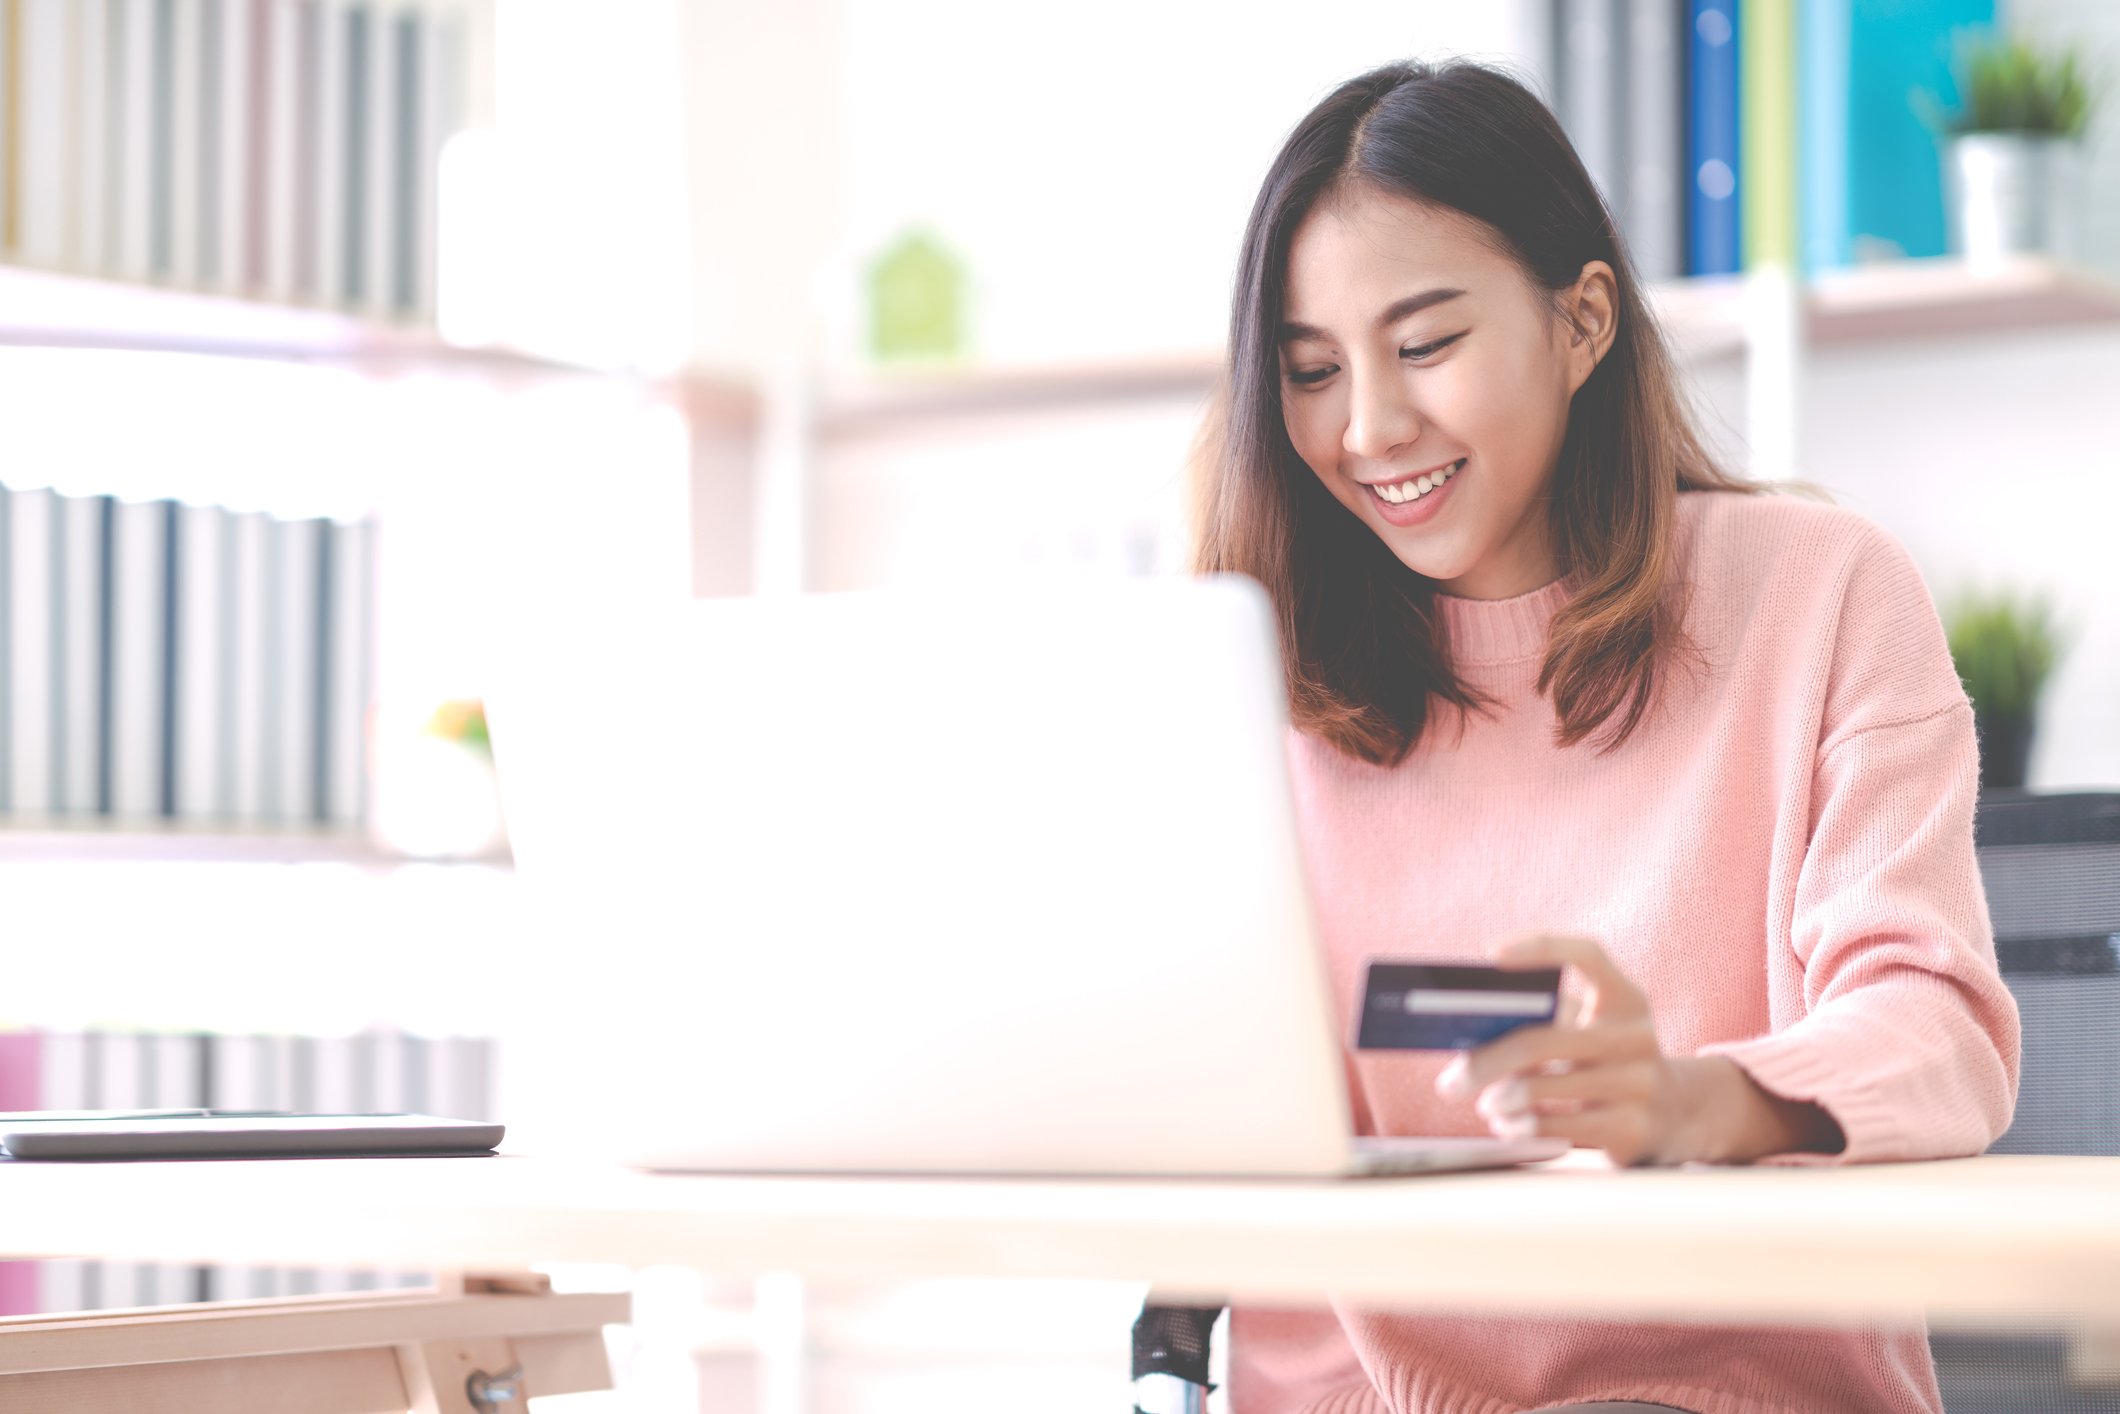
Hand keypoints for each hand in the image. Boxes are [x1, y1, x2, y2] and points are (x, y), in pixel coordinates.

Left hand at [1432, 934, 1842, 1166]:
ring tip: (1485, 1104)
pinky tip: (1512, 1125)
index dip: (1542, 948)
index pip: (1587, 954)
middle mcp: (1637, 1035)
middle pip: (1543, 1039)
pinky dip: (1525, 1127)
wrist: (1680, 1114)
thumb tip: (1469, 1041)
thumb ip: (1543, 1025)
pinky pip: (1560, 1127)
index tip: (1492, 956)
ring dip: (1501, 1101)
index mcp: (1625, 997)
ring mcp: (1642, 1083)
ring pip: (1546, 1090)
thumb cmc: (1607, 1062)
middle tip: (1452, 1081)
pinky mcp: (1635, 1128)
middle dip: (1486, 1063)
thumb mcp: (1590, 1033)